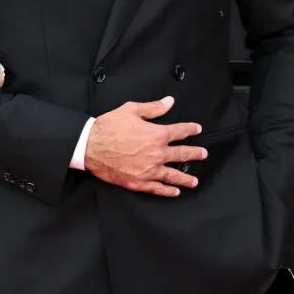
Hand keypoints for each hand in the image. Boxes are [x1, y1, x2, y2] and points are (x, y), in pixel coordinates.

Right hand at [84, 97, 206, 196]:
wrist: (90, 146)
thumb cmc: (108, 127)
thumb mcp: (131, 110)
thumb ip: (153, 108)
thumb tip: (169, 102)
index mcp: (156, 134)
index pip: (180, 131)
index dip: (191, 129)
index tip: (197, 129)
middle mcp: (157, 154)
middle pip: (182, 154)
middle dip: (195, 154)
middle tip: (203, 154)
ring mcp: (149, 170)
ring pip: (173, 175)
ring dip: (186, 178)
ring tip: (194, 181)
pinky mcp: (139, 182)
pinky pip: (157, 188)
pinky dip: (168, 190)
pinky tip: (174, 191)